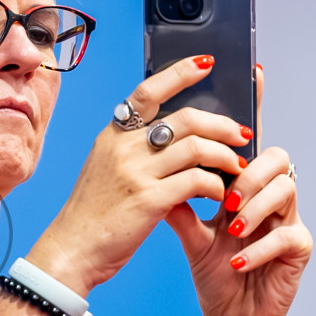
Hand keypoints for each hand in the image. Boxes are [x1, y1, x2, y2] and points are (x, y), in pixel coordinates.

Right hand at [29, 55, 250, 295]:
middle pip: (186, 119)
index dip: (180, 73)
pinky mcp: (150, 199)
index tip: (207, 64)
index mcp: (113, 136)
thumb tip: (175, 138)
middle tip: (242, 135)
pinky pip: (197, 181)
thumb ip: (133, 150)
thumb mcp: (106, 170)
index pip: (149, 91)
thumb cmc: (94, 216)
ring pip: (197, 148)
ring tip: (238, 167)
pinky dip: (216, 185)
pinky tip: (219, 194)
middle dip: (222, 125)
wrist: (72, 250)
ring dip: (225, 156)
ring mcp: (136, 172)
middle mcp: (124, 147)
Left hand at [166, 66, 310, 315]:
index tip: (251, 71)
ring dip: (253, 208)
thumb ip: (178, 200)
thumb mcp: (189, 234)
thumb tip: (152, 165)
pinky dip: (258, 247)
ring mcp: (290, 220)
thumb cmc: (216, 272)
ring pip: (286, 191)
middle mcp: (271, 196)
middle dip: (250, 172)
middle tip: (225, 197)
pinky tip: (237, 261)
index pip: (250, 141)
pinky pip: (288, 236)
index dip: (255, 105)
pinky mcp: (299, 250)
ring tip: (229, 230)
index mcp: (246, 185)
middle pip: (277, 157)